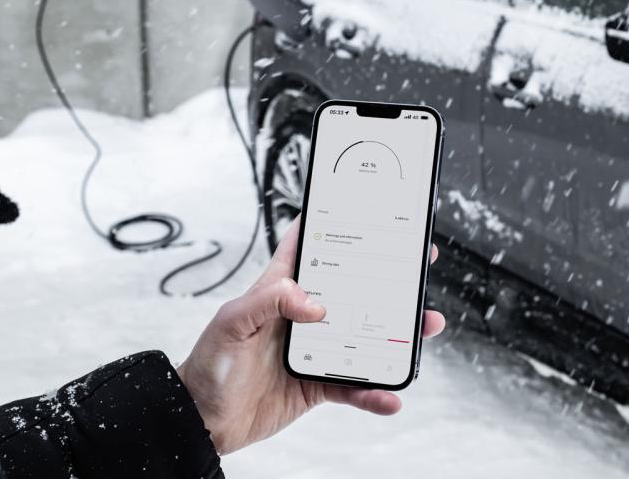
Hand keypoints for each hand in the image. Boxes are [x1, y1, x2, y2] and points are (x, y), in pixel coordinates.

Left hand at [175, 215, 445, 454]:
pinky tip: (390, 395)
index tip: (366, 207)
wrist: (204, 421)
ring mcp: (315, 348)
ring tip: (424, 326)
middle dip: (387, 276)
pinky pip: (354, 385)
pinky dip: (374, 392)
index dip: (334, 224)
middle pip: (353, 289)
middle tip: (418, 265)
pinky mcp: (319, 383)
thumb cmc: (209, 364)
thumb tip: (315, 304)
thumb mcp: (231, 322)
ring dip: (396, 333)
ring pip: (365, 335)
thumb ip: (269, 302)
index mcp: (279, 289)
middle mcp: (303, 314)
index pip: (308, 246)